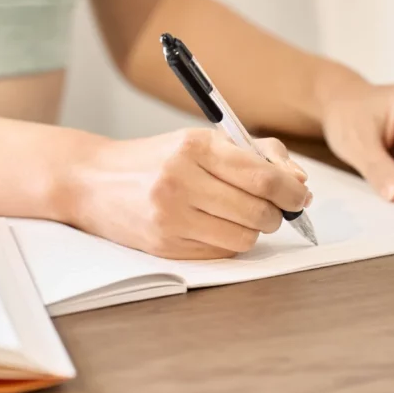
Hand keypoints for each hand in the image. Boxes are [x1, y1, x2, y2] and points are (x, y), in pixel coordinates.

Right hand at [56, 129, 309, 258]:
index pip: (262, 177)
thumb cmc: (155, 158)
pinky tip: (214, 226)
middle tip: (274, 208)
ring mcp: (170, 217)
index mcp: (194, 147)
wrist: (93, 181)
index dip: (291, 191)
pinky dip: (228, 241)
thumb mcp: (200, 140)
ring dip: (253, 229)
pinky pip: (220, 252)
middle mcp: (180, 181)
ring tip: (240, 215)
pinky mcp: (164, 246)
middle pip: (258, 211)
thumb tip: (298, 181)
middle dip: (276, 213)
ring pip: (243, 237)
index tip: (300, 195)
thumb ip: (254, 153)